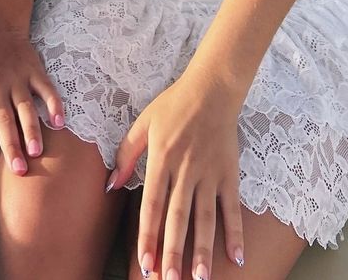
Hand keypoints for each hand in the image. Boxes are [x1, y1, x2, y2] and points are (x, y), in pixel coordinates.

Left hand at [0, 20, 64, 189]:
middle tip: (19, 172)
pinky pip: (46, 88)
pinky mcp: (34, 70)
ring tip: (38, 152)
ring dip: (31, 129)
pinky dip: (53, 104)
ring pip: (24, 107)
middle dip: (11, 147)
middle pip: (2, 122)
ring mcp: (16, 79)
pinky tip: (60, 122)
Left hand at [107, 73, 243, 278]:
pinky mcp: (229, 173)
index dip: (148, 235)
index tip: (144, 262)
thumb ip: (126, 154)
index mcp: (162, 157)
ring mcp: (210, 172)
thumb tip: (111, 185)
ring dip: (202, 249)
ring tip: (199, 278)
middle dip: (173, 251)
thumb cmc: (174, 104)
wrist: (212, 88)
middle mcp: (186, 168)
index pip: (152, 204)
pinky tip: (236, 257)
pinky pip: (232, 207)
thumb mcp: (143, 123)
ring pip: (206, 217)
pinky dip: (236, 232)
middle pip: (178, 216)